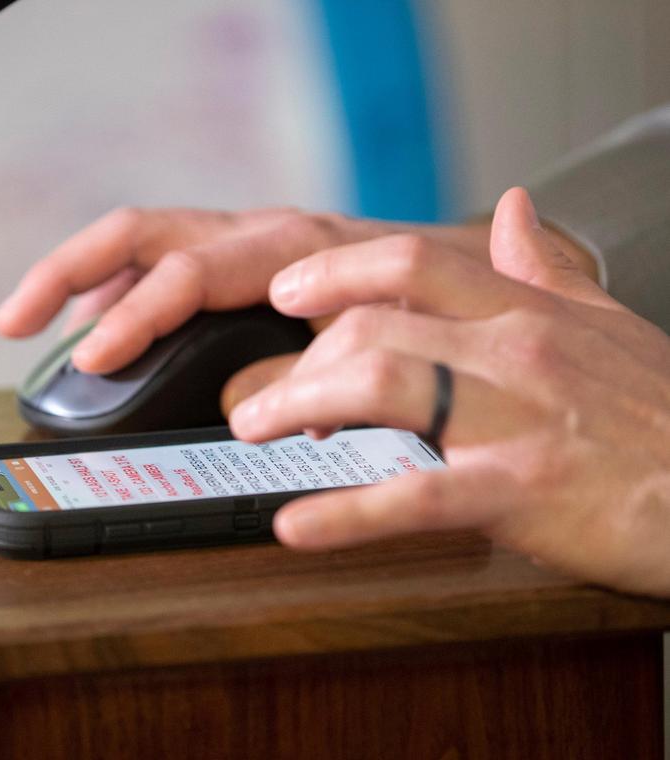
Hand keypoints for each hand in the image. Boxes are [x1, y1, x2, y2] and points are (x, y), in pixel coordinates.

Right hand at [0, 206, 492, 373]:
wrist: (477, 277)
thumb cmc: (439, 309)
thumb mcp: (389, 347)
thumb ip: (319, 371)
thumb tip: (251, 406)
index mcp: (295, 246)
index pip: (190, 271)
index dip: (136, 316)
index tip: (93, 359)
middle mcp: (260, 234)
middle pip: (142, 234)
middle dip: (69, 273)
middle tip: (16, 320)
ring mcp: (246, 244)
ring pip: (142, 239)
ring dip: (79, 276)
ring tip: (28, 319)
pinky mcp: (242, 262)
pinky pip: (162, 261)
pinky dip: (117, 290)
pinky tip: (92, 326)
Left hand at [228, 188, 669, 596]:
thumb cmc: (667, 415)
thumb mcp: (612, 322)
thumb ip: (547, 267)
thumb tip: (510, 207)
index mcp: (528, 311)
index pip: (413, 262)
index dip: (336, 271)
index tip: (285, 291)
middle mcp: (517, 351)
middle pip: (375, 326)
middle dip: (299, 360)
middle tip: (258, 398)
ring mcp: (519, 419)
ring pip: (382, 385)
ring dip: (299, 405)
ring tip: (254, 431)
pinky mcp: (526, 493)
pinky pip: (416, 497)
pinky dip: (345, 514)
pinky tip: (296, 526)